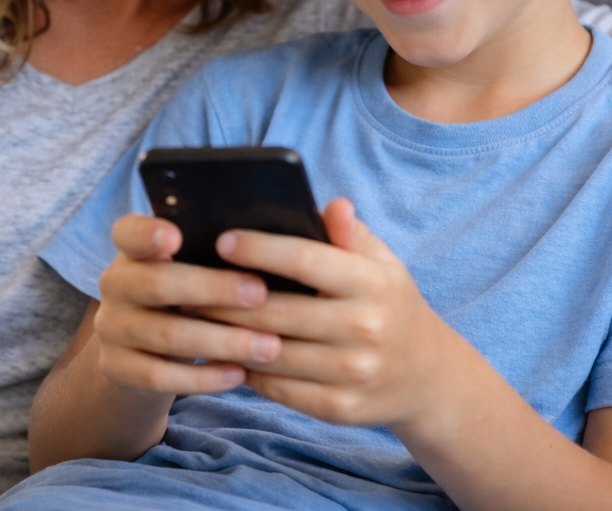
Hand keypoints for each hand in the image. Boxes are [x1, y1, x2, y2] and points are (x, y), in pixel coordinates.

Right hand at [91, 213, 284, 395]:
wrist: (141, 352)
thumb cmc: (185, 295)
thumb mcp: (189, 267)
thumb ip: (216, 251)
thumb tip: (280, 238)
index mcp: (133, 248)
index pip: (129, 232)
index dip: (148, 233)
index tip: (176, 236)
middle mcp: (115, 284)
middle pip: (158, 284)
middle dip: (213, 290)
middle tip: (261, 295)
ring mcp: (111, 328)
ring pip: (167, 335)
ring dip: (222, 341)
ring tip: (268, 346)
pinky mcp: (117, 368)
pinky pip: (160, 376)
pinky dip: (204, 377)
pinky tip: (239, 374)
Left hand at [203, 198, 460, 429]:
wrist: (426, 376)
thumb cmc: (389, 304)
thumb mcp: (382, 263)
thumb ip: (351, 234)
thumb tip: (331, 204)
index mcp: (372, 283)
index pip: (306, 260)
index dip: (261, 249)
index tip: (222, 241)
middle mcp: (364, 328)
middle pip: (277, 311)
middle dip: (223, 298)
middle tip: (185, 284)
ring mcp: (352, 372)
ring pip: (270, 353)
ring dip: (225, 337)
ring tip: (192, 318)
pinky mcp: (339, 408)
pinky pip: (277, 388)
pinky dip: (246, 370)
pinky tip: (222, 353)